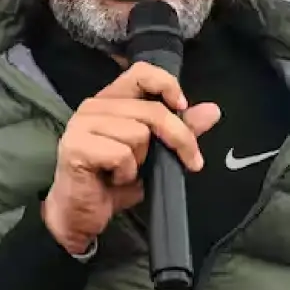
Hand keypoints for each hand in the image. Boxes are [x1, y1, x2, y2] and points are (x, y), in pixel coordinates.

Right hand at [42, 62, 220, 254]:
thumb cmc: (112, 183)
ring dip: (142, 161)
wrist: (80, 216)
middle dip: (179, 138)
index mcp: (111, 100)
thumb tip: (213, 111)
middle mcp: (93, 106)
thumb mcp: (155, 155)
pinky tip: (114, 180)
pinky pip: (121, 154)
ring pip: (138, 133)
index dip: (167, 85)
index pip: (141, 73)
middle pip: (151, 110)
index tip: (183, 108)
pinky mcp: (76, 147)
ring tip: (127, 172)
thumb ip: (179, 130)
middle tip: (191, 161)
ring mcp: (82, 125)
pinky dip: (126, 173)